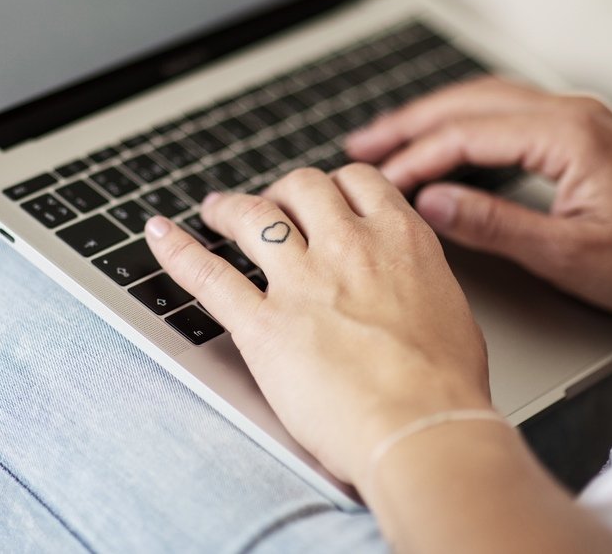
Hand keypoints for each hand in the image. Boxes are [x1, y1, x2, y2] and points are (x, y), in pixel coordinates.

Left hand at [144, 165, 490, 487]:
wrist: (425, 430)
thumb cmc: (446, 388)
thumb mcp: (451, 310)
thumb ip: (418, 280)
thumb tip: (407, 283)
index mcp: (400, 240)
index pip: (358, 181)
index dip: (334, 184)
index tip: (322, 196)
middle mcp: (348, 248)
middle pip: (301, 187)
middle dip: (281, 192)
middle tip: (270, 205)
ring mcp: (301, 283)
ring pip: (254, 217)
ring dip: (230, 208)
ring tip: (215, 210)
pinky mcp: (263, 325)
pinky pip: (209, 276)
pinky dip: (178, 251)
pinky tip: (160, 235)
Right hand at [346, 76, 611, 314]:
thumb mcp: (569, 254)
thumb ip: (495, 224)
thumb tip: (432, 202)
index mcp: (566, 135)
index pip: (467, 134)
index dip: (417, 158)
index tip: (380, 182)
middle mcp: (569, 112)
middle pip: (468, 102)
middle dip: (409, 123)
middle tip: (360, 144)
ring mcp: (575, 115)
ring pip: (484, 98)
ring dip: (432, 116)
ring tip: (387, 137)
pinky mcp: (578, 129)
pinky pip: (505, 108)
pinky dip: (462, 120)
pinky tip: (443, 137)